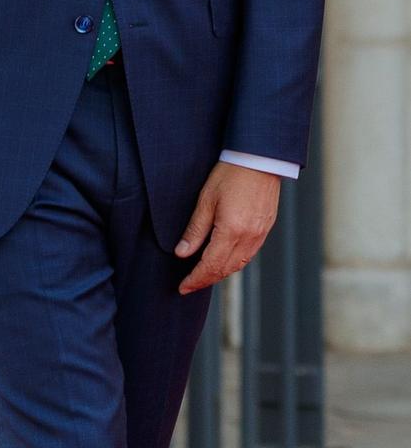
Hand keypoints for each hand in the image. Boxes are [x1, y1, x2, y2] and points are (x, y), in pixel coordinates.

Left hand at [175, 162, 280, 294]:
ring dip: (221, 273)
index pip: (211, 266)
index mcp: (232, 231)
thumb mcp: (206, 201)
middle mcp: (249, 237)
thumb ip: (195, 230)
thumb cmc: (230, 175)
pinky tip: (223, 261)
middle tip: (189, 286)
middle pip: (226, 269)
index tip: (183, 288)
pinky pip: (249, 254)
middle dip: (206, 280)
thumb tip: (182, 253)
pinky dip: (234, 262)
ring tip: (203, 276)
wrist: (260, 159)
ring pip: (239, 264)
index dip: (196, 279)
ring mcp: (260, 234)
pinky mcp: (266, 228)